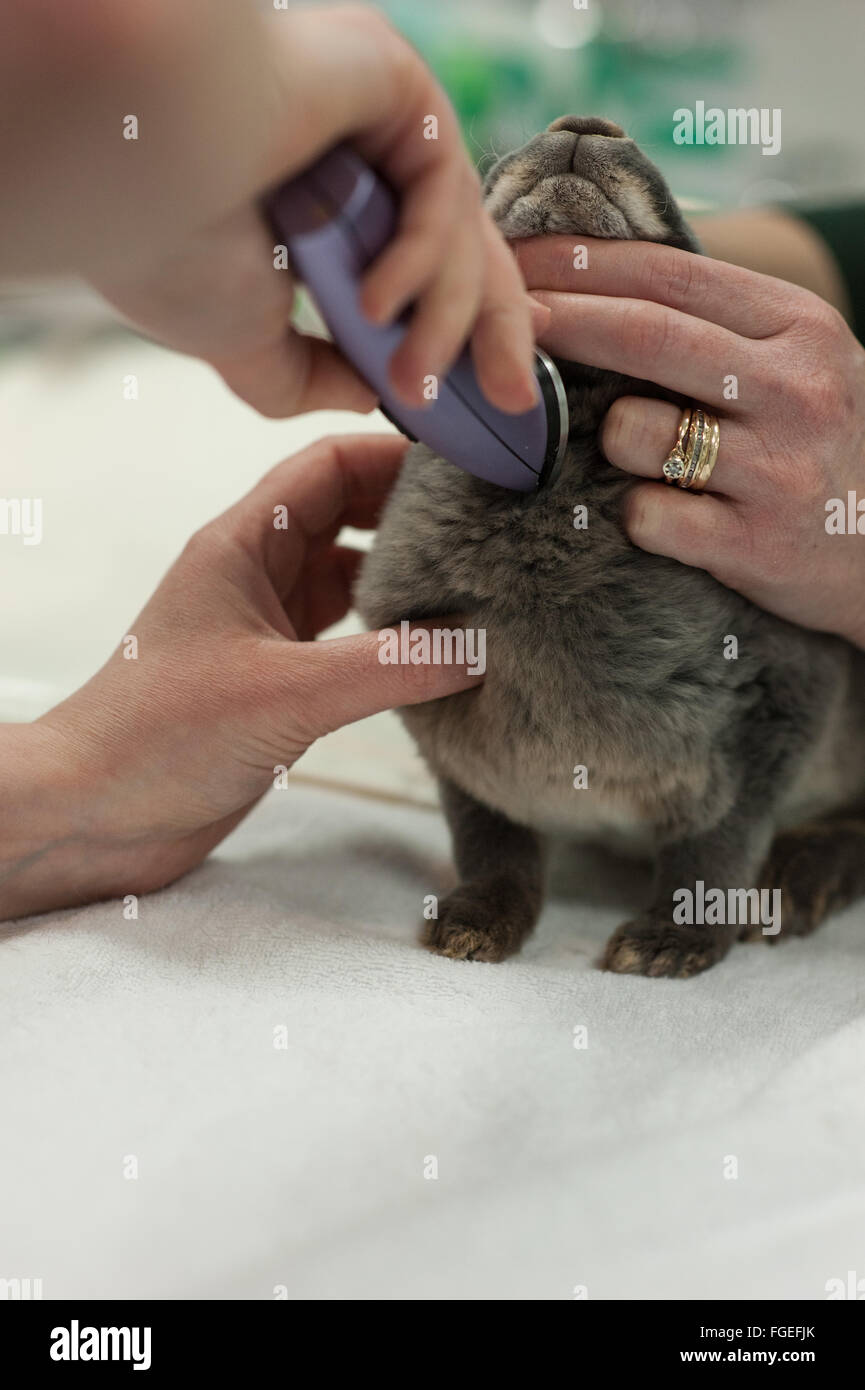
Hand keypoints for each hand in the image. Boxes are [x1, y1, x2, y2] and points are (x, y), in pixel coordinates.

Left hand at [0, 436, 478, 919]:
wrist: (96, 814)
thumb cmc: (158, 737)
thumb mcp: (289, 693)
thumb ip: (391, 667)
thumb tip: (481, 646)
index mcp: (242, 544)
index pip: (329, 466)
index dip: (398, 456)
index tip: (471, 465)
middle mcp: (256, 575)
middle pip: (349, 516)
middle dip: (417, 518)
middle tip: (492, 526)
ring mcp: (267, 628)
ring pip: (353, 581)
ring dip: (409, 585)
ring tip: (480, 590)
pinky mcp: (278, 680)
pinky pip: (351, 641)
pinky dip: (394, 642)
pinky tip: (438, 655)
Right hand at [1, 1, 536, 417]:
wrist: (133, 157)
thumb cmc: (168, 241)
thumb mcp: (249, 345)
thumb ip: (312, 376)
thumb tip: (371, 394)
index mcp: (323, 209)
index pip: (417, 272)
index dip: (458, 333)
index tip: (491, 397)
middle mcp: (358, 157)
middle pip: (466, 252)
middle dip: (495, 335)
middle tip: (515, 403)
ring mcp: (381, 117)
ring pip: (457, 231)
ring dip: (444, 321)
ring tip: (411, 380)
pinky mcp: (398, 83)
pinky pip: (440, 187)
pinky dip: (420, 257)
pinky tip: (378, 304)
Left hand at [516, 236, 864, 648]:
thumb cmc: (818, 446)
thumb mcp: (796, 361)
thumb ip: (717, 320)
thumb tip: (593, 273)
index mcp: (800, 326)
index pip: (670, 273)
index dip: (580, 263)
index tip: (514, 260)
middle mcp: (796, 388)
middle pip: (644, 337)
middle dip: (558, 321)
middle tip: (504, 322)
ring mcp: (776, 469)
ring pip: (632, 432)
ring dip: (614, 441)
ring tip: (654, 460)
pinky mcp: (751, 545)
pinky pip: (645, 516)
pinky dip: (639, 517)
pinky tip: (673, 520)